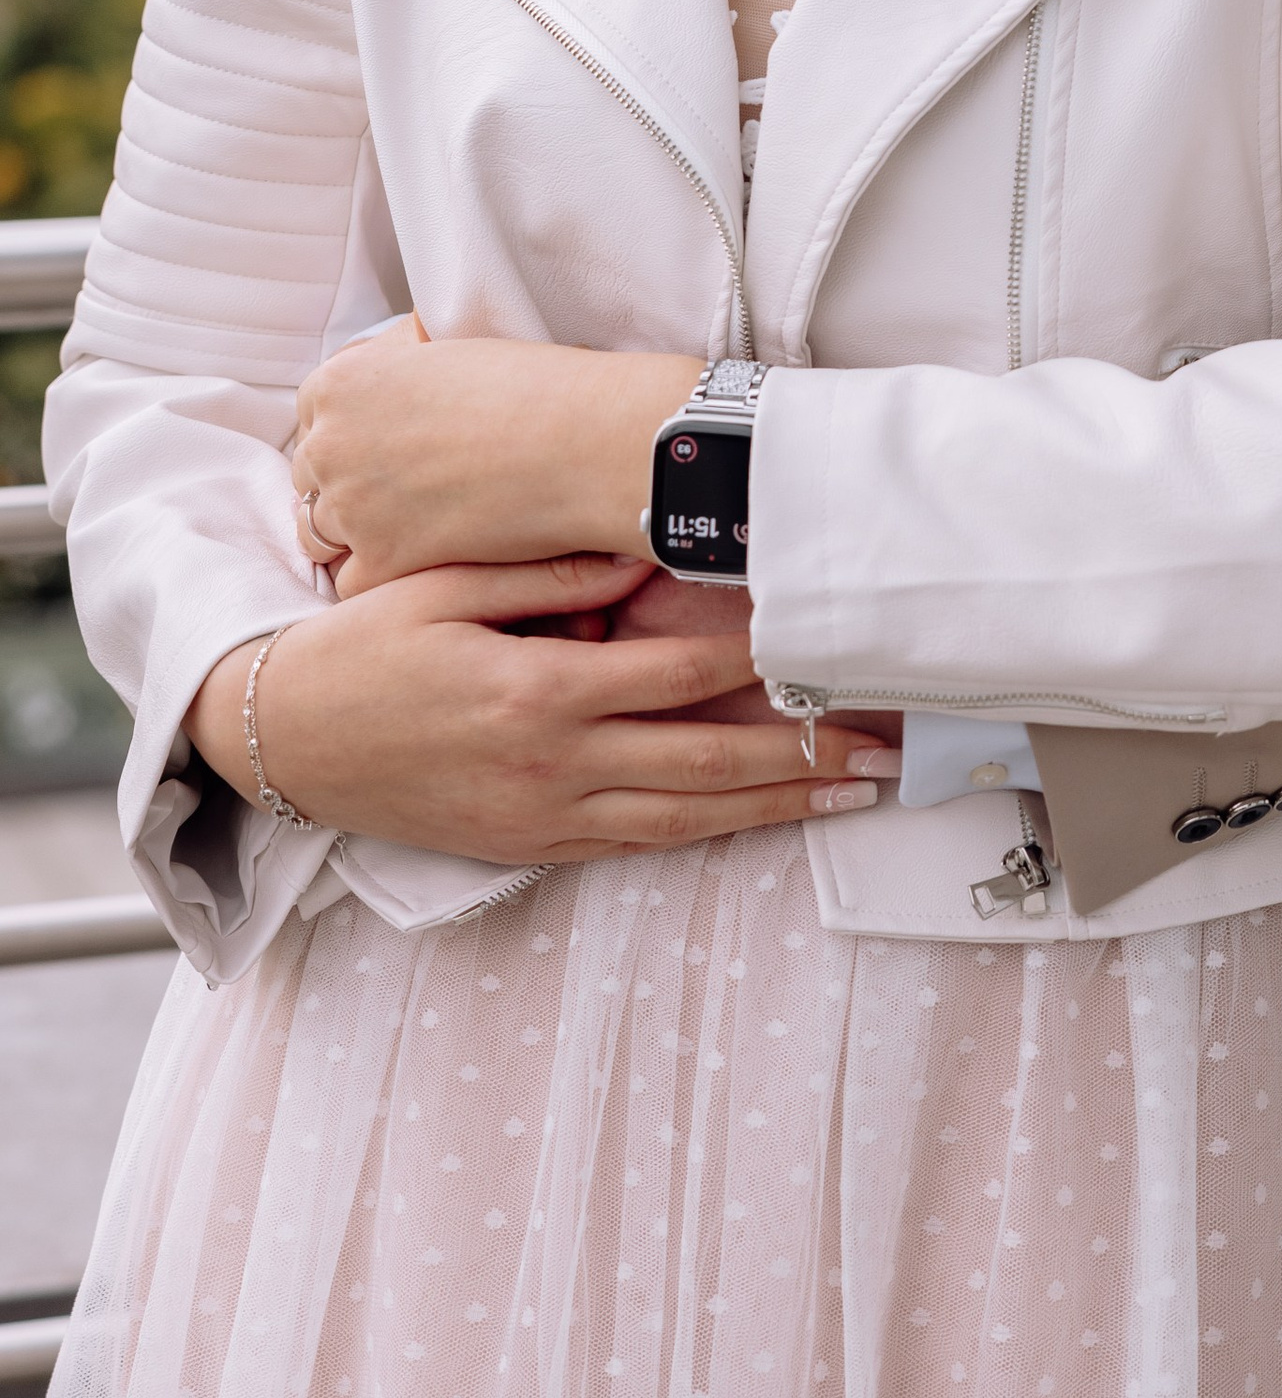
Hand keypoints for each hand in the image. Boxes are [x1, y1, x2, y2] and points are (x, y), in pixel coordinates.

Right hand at [185, 556, 899, 867]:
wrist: (281, 741)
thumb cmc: (362, 649)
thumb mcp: (444, 586)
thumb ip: (549, 572)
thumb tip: (639, 551)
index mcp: (537, 691)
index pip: (677, 676)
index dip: (760, 663)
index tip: (826, 644)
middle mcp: (552, 764)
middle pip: (705, 764)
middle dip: (804, 755)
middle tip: (884, 745)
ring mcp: (543, 816)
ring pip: (685, 817)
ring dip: (777, 806)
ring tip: (853, 792)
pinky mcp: (530, 846)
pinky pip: (637, 843)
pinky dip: (708, 833)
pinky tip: (760, 820)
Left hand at [292, 323, 702, 592]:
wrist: (583, 439)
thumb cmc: (538, 385)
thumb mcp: (451, 348)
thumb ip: (404, 365)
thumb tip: (402, 363)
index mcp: (343, 383)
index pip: (315, 417)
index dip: (349, 434)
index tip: (380, 447)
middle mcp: (332, 444)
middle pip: (312, 478)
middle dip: (348, 486)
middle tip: (400, 494)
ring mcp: (352, 507)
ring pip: (321, 535)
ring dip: (355, 536)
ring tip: (407, 533)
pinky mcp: (383, 562)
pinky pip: (353, 584)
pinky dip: (383, 580)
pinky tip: (418, 568)